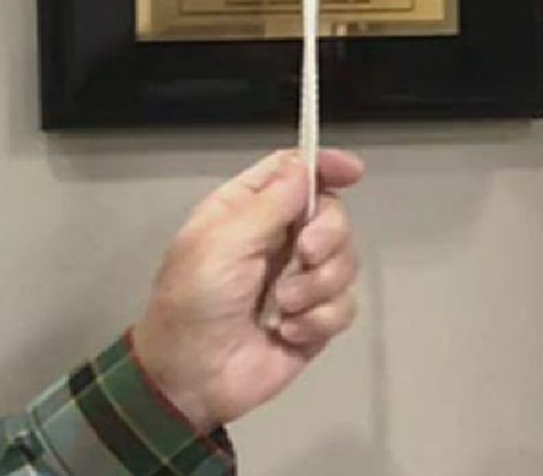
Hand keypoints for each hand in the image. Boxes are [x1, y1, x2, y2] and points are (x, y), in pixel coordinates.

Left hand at [131, 149, 364, 432]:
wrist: (190, 377)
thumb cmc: (194, 300)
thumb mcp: (223, 243)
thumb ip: (270, 204)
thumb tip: (306, 165)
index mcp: (247, 211)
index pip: (293, 172)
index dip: (324, 166)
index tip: (353, 171)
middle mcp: (279, 240)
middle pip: (331, 215)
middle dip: (327, 235)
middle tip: (305, 254)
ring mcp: (299, 281)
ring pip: (345, 262)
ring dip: (317, 285)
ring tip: (282, 307)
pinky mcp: (314, 320)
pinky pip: (343, 307)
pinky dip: (318, 319)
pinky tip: (288, 333)